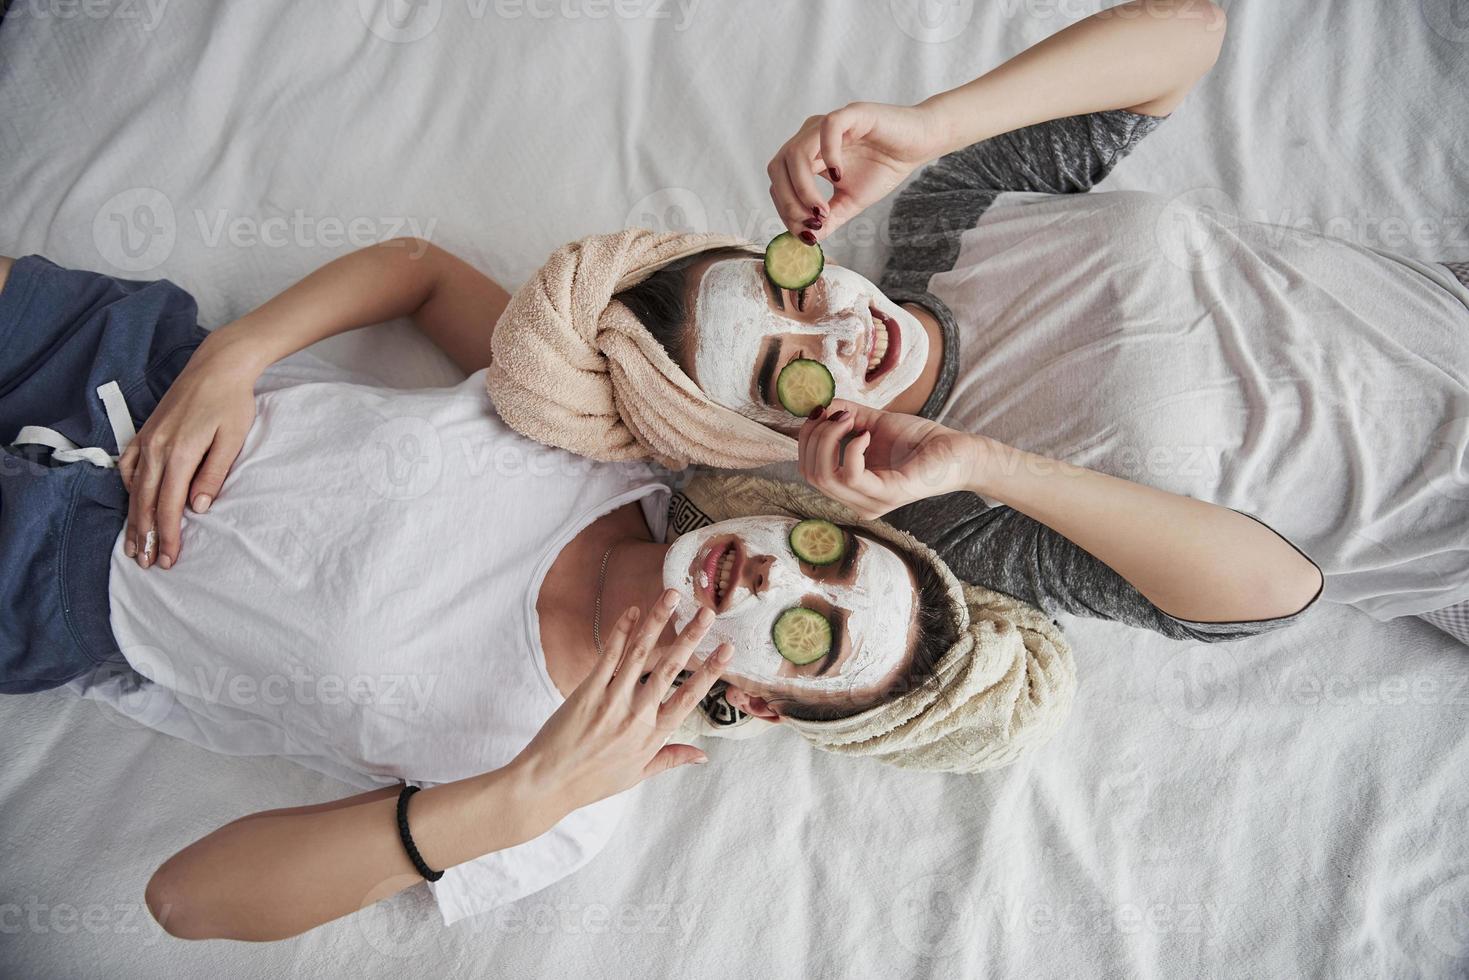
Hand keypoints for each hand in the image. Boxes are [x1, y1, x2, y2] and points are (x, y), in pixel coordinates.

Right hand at [118, 332, 260, 568]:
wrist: (216, 365)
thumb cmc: (231, 402)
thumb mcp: (232, 439)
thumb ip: (213, 473)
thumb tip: (199, 507)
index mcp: (180, 453)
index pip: (170, 505)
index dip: (167, 535)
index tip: (168, 559)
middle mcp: (157, 448)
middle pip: (146, 502)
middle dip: (145, 536)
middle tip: (145, 563)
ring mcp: (147, 439)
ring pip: (135, 488)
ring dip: (133, 518)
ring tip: (133, 544)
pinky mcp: (146, 431)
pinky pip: (128, 465)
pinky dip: (128, 487)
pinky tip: (132, 501)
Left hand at [509, 591, 731, 818]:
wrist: (549, 783)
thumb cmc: (593, 780)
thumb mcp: (638, 774)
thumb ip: (672, 758)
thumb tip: (704, 756)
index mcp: (653, 735)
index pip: (689, 697)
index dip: (711, 671)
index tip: (728, 649)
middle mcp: (637, 715)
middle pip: (670, 668)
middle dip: (691, 637)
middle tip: (708, 612)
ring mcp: (612, 700)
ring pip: (640, 654)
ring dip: (658, 621)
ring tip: (672, 596)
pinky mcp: (588, 691)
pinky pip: (608, 655)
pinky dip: (621, 631)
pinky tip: (633, 610)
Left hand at [766, 101, 944, 242]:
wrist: (917, 146)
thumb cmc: (883, 168)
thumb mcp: (850, 202)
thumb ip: (829, 219)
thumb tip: (808, 239)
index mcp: (806, 155)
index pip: (778, 181)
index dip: (785, 209)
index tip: (806, 233)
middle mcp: (810, 137)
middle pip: (777, 167)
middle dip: (788, 201)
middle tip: (811, 223)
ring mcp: (827, 124)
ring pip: (795, 152)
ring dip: (803, 187)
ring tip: (824, 210)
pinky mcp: (850, 113)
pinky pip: (827, 129)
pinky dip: (828, 156)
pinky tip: (838, 177)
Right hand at [798, 401, 979, 518]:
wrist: (956, 450)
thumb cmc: (919, 440)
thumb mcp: (872, 423)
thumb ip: (845, 415)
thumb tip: (818, 405)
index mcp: (850, 490)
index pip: (808, 470)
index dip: (807, 438)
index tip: (822, 411)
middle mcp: (857, 502)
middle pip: (810, 474)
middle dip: (814, 437)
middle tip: (835, 414)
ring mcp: (872, 503)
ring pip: (824, 476)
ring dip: (830, 438)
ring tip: (850, 420)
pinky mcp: (887, 495)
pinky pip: (850, 475)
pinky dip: (852, 447)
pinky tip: (867, 433)